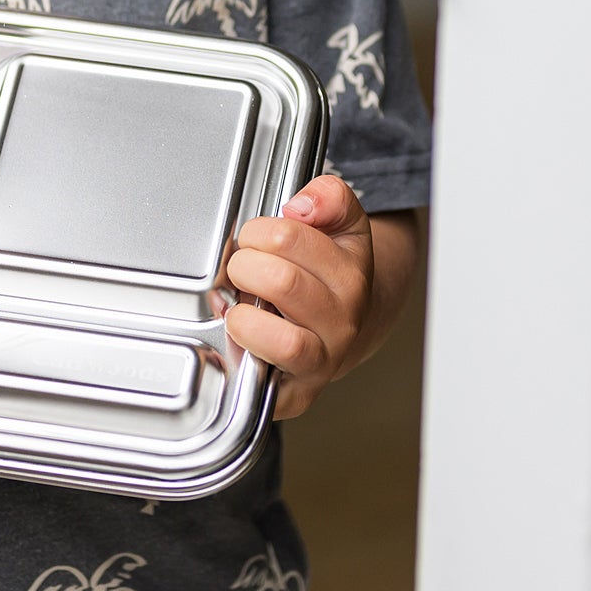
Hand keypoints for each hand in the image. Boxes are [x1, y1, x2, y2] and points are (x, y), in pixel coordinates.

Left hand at [223, 174, 375, 418]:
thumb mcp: (341, 222)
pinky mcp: (298, 393)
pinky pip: (265, 379)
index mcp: (351, 275)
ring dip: (244, 318)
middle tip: (242, 269)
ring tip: (240, 307)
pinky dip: (242, 356)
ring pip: (283, 341)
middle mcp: (343, 321)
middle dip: (244, 267)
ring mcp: (323, 361)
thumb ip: (328, 196)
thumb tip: (302, 206)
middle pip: (280, 282)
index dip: (258, 231)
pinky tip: (239, 337)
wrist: (350, 326)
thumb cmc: (333, 273)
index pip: (288, 238)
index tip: (255, 238)